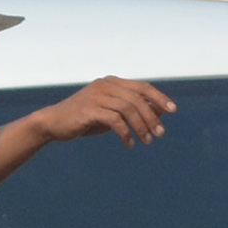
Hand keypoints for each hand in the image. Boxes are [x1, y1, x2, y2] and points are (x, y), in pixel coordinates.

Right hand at [28, 78, 173, 147]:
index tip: (173, 110)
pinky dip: (125, 133)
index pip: (142, 87)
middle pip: (137, 99)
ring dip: (141, 127)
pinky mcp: (89, 109)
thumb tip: (160, 112)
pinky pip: (115, 120)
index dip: (159, 97)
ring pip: (128, 109)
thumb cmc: (84, 119)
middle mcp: (105, 85)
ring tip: (147, 141)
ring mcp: (96, 96)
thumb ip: (131, 110)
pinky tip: (129, 144)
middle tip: (160, 134)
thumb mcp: (111, 112)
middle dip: (152, 117)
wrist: (53, 123)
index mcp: (111, 82)